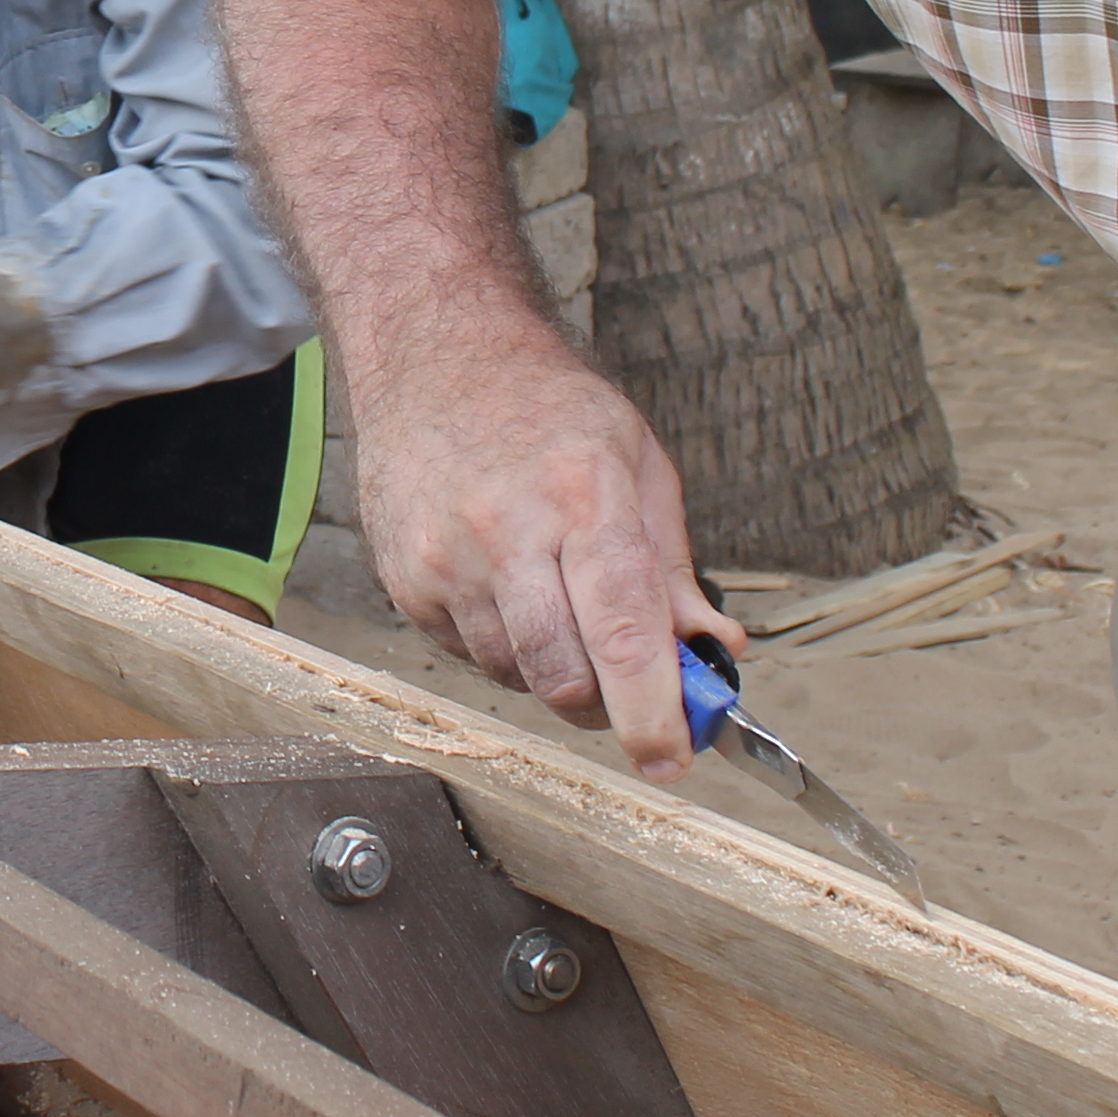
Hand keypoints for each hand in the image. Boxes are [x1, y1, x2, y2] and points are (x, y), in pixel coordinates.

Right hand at [354, 336, 734, 778]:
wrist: (434, 358)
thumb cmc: (549, 408)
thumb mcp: (638, 463)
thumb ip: (673, 567)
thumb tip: (711, 652)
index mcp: (585, 496)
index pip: (623, 632)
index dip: (652, 711)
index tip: (673, 758)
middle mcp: (509, 532)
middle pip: (565, 677)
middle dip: (607, 704)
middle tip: (626, 687)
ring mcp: (447, 560)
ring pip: (515, 675)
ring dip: (551, 669)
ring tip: (554, 600)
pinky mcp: (406, 581)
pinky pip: (467, 655)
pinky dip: (501, 644)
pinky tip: (504, 587)